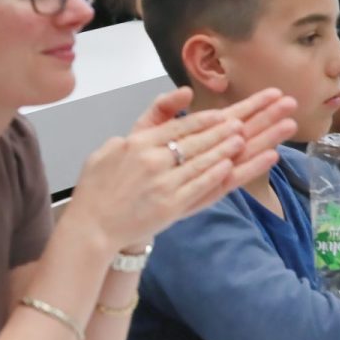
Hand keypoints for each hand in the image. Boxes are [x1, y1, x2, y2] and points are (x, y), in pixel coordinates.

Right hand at [66, 86, 297, 252]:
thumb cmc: (97, 188)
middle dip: (225, 127)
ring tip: (248, 137)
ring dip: (227, 148)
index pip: (178, 126)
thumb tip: (161, 117)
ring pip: (203, 161)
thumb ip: (134, 132)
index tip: (224, 113)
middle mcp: (152, 161)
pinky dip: (218, 175)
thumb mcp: (107, 149)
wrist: (91, 226)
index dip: (204, 119)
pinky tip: (233, 165)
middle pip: (196, 140)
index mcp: (136, 143)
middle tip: (248, 119)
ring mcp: (163, 184)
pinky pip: (201, 187)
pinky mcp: (171, 207)